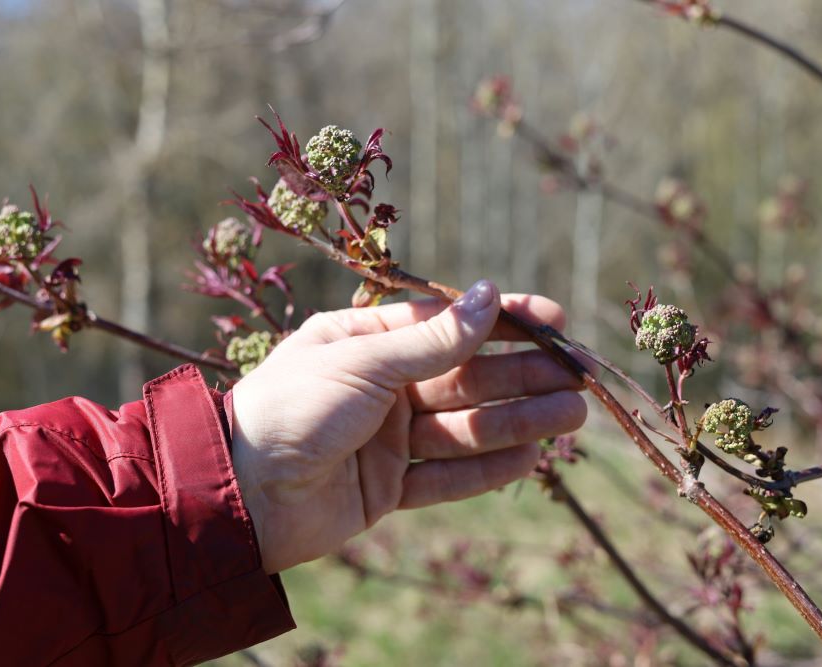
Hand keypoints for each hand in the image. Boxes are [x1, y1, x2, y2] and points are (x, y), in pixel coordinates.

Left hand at [230, 280, 587, 572]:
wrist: (241, 495)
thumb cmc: (292, 408)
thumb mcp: (363, 360)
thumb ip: (432, 339)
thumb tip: (489, 295)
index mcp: (367, 340)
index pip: (448, 325)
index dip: (503, 322)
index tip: (555, 322)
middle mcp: (381, 387)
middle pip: (466, 378)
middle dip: (523, 377)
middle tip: (580, 379)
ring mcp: (387, 439)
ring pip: (466, 426)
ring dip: (519, 421)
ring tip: (572, 417)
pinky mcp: (388, 488)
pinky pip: (448, 476)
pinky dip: (488, 469)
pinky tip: (530, 458)